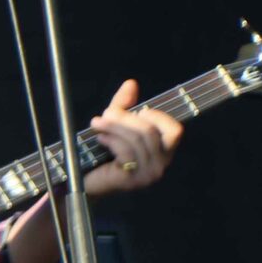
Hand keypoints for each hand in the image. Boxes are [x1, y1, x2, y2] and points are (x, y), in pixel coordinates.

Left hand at [81, 78, 182, 196]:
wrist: (86, 179)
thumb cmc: (103, 151)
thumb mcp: (115, 124)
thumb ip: (124, 105)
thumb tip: (131, 83)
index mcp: (162, 150)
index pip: (175, 130)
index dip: (157, 116)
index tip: (137, 111)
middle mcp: (161, 163)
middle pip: (150, 131)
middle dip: (124, 117)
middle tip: (105, 113)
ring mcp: (149, 173)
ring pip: (137, 140)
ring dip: (113, 126)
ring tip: (96, 124)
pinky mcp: (133, 179)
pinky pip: (126, 151)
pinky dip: (111, 140)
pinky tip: (100, 138)